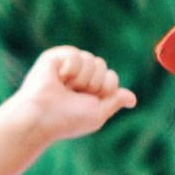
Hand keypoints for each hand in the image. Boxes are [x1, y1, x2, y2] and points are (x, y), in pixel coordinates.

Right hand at [1, 45, 134, 144]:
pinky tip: (59, 78)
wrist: (41, 117)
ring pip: (91, 59)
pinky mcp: (54, 57)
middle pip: (102, 66)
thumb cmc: (67, 120)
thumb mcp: (98, 114)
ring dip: (82, 79)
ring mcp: (66, 66)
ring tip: (64, 88)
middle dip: (94, 84)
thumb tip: (133, 99)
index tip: (89, 102)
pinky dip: (71, 69)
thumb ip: (114, 102)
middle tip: (74, 95)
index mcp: (88, 90)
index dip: (105, 89)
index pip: (111, 78)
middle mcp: (78, 77)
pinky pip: (76, 54)